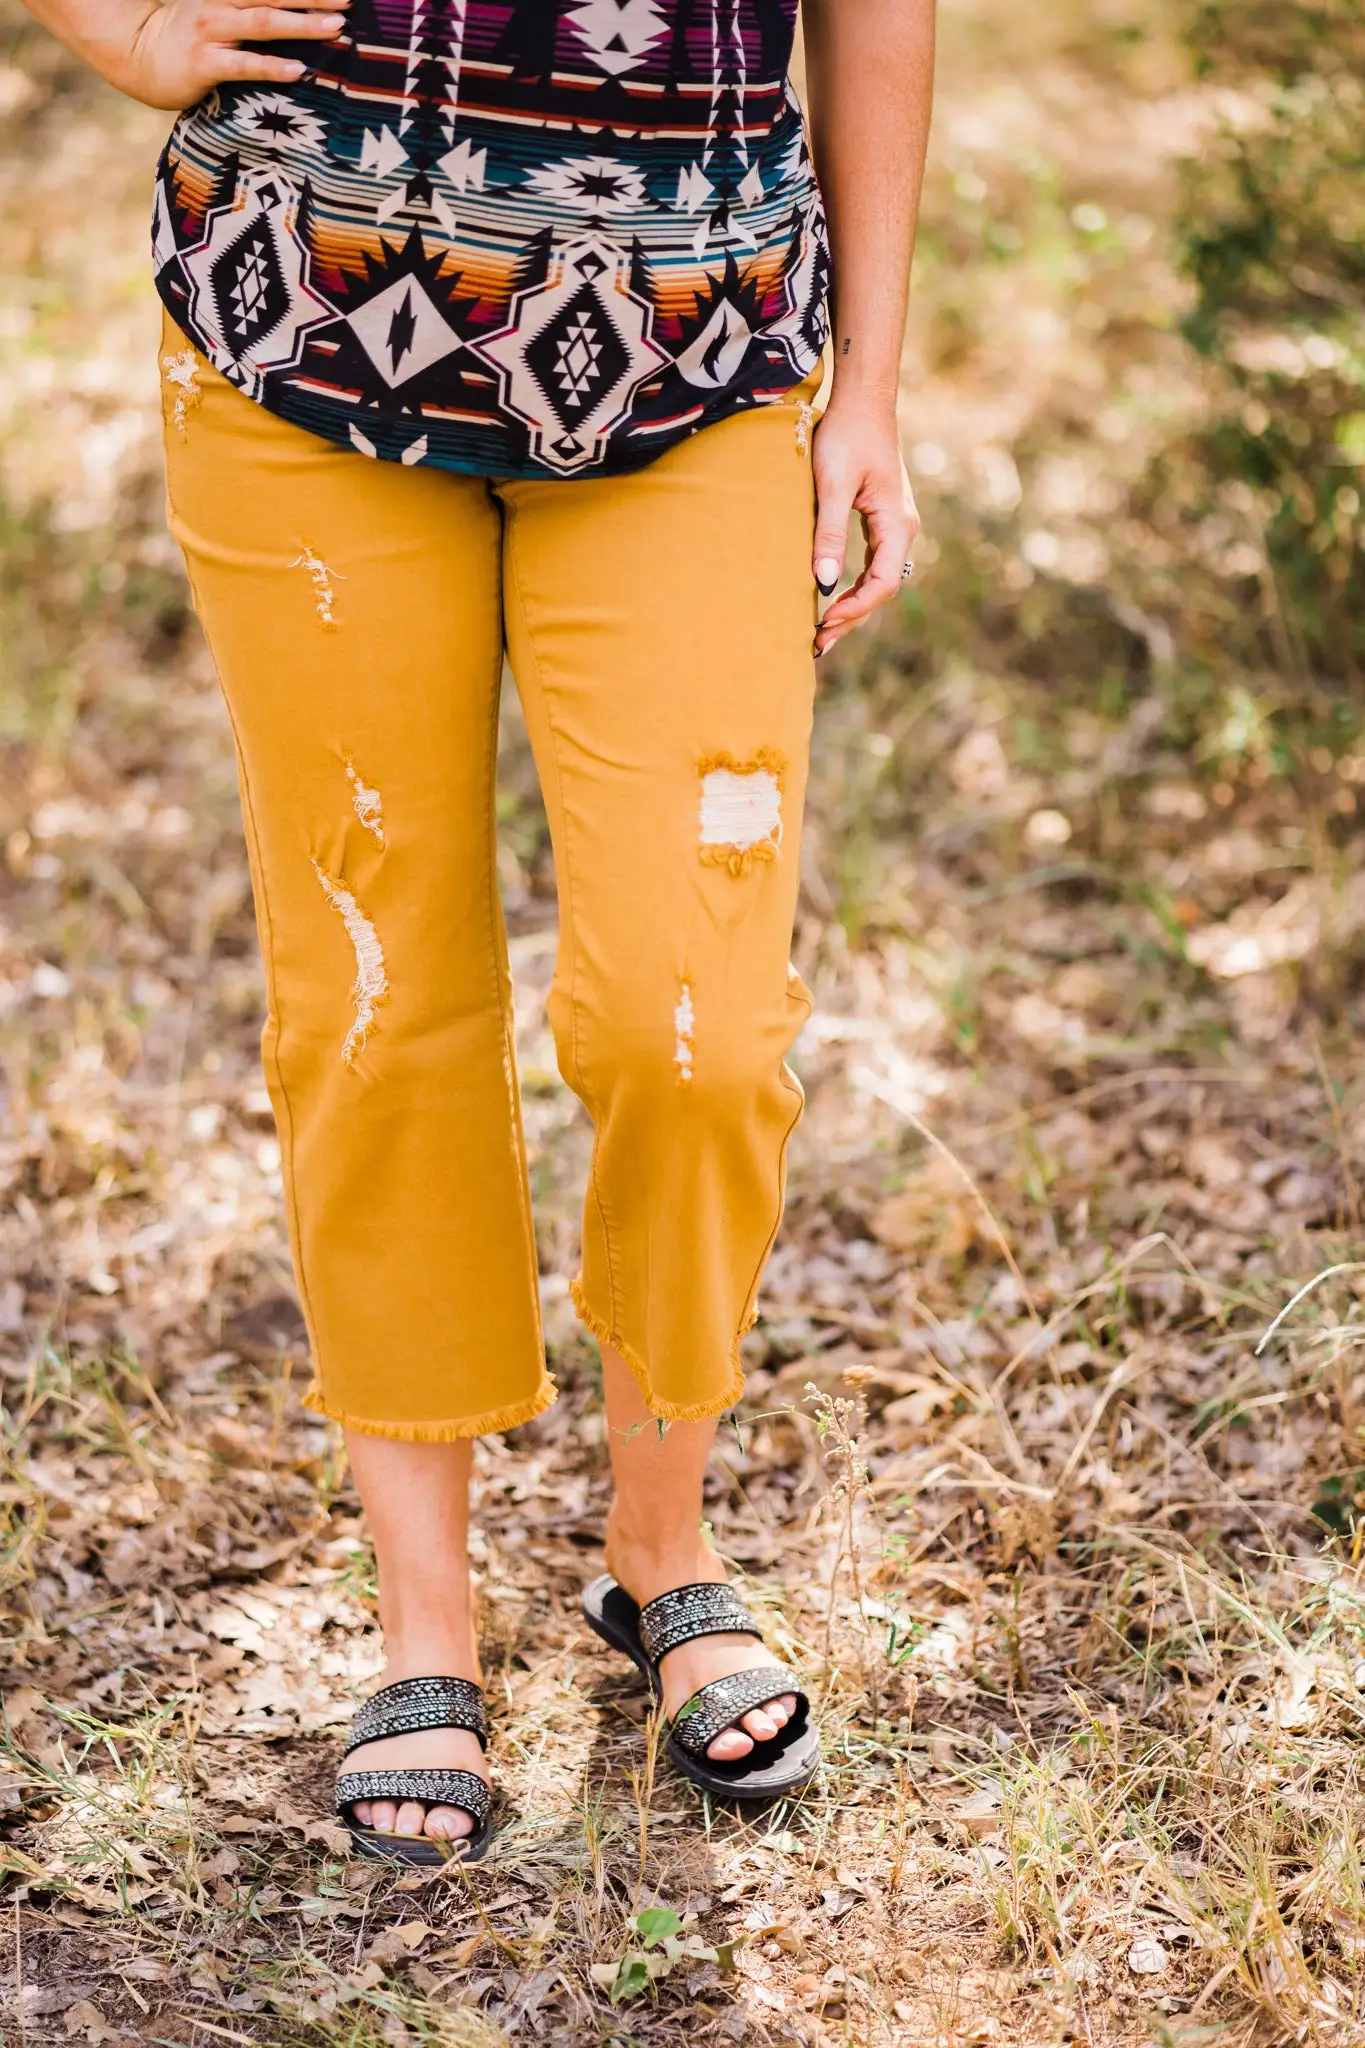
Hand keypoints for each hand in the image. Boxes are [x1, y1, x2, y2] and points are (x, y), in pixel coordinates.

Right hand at [114, 0, 347, 108]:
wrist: (134, 55)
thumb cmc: (185, 39)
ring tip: (337, 26)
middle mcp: (222, 6)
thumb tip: (284, 15)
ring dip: (302, 23)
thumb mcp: (217, 13)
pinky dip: (273, 66)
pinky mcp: (205, 65)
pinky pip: (245, 65)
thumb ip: (248, 9)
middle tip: (349, 0)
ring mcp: (212, 34)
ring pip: (263, 23)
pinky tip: (300, 69)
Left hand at [810, 395, 920, 657]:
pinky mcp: (881, 520)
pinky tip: (832, 600)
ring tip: (822, 632)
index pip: (882, 583)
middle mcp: (902, 529)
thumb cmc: (846, 435)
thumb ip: (830, 533)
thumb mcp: (833, 485)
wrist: (861, 401)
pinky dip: (853, 588)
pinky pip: (872, 566)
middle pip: (881, 589)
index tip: (823, 622)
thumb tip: (823, 583)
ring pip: (877, 580)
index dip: (854, 609)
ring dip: (852, 608)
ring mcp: (894, 526)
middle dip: (851, 619)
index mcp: (897, 523)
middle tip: (816, 644)